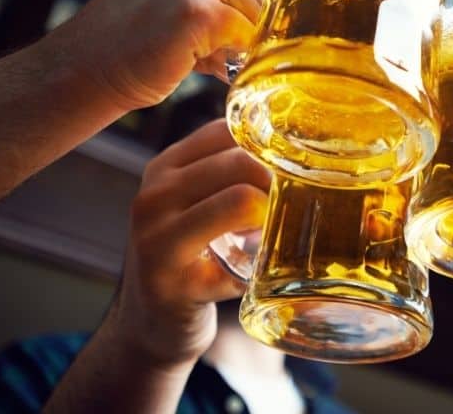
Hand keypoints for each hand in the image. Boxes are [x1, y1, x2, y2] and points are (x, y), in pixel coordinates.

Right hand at [53, 0, 269, 109]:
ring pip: (257, 12)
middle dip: (244, 21)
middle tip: (205, 41)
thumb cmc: (140, 30)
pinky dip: (231, 55)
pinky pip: (246, 35)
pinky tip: (197, 58)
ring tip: (196, 48)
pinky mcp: (197, 8)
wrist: (89, 64)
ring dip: (237, 40)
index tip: (224, 16)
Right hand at [103, 119, 269, 367]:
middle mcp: (154, 193)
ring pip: (241, 199)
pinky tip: (255, 268)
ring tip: (272, 235)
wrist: (152, 322)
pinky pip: (238, 257)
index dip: (271, 148)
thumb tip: (299, 145)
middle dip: (279, 182)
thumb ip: (234, 173)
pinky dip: (259, 259)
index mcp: (167, 166)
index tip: (290, 172)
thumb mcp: (201, 202)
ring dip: (272, 217)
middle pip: (242, 160)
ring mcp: (156, 236)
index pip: (232, 129)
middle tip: (292, 208)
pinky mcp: (171, 279)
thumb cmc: (193, 255)